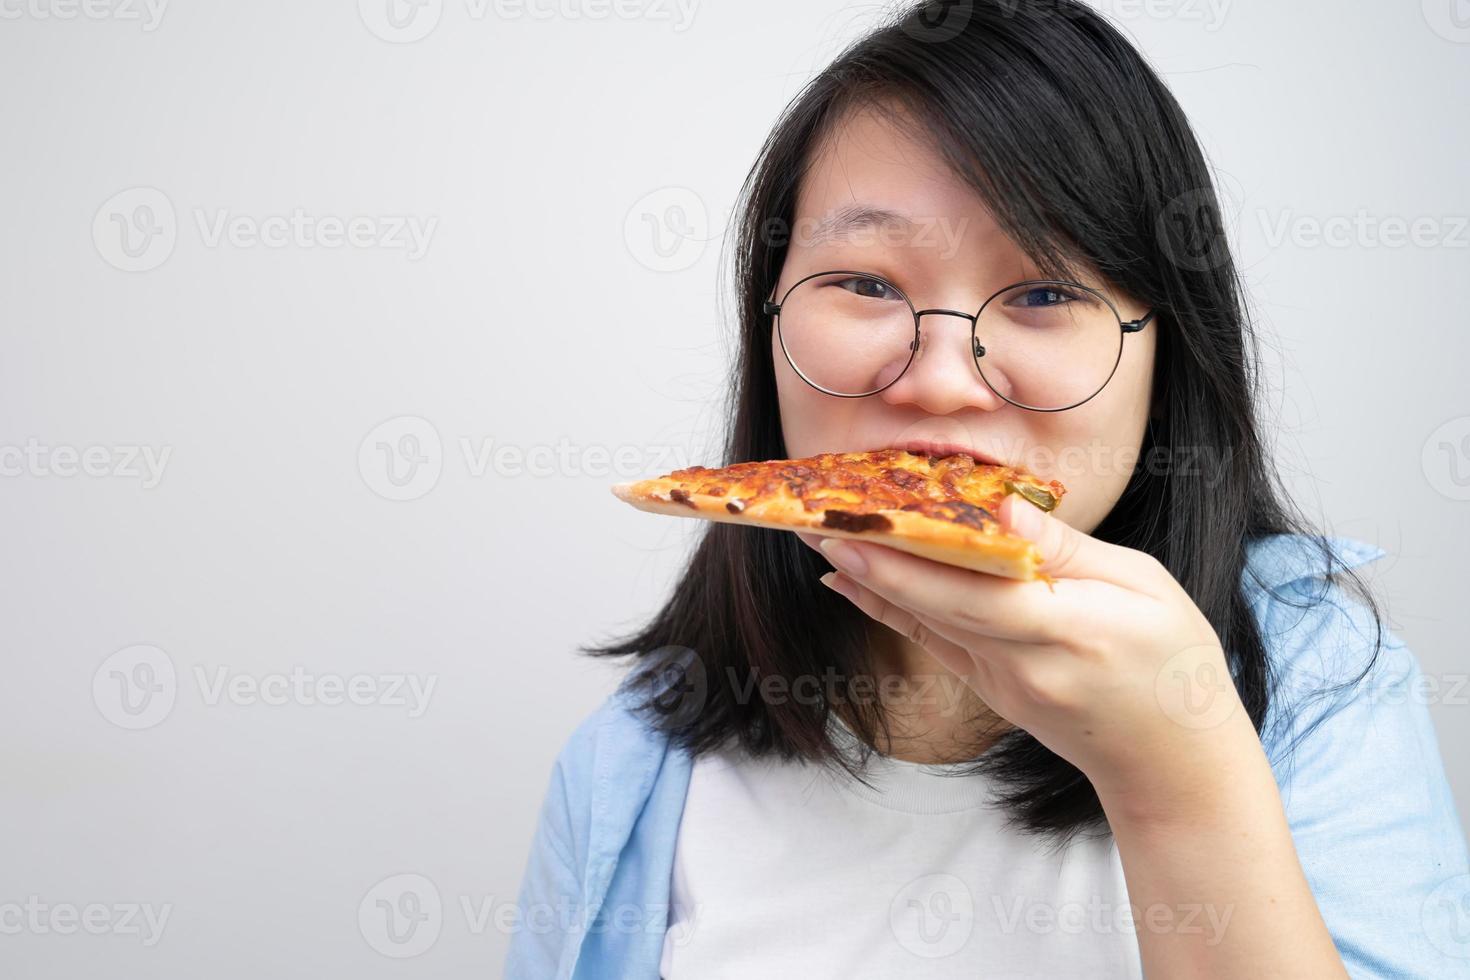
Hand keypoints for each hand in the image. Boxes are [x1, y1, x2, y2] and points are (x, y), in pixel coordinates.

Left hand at [802, 493, 1257, 817]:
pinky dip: (887, 605)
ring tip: (816, 530)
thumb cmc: (1172, 659)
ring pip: (925, 620)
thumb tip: (1002, 507)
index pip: (979, 592)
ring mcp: (999, 682)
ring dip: (868, 574)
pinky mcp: (988, 689)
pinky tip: (845, 578)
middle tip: (811, 517)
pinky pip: (930, 640)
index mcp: (1071, 628)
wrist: (1168, 759)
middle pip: (936, 605)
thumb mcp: (1142, 584)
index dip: (915, 562)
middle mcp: (1023, 662)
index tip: (863, 526)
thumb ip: (1066, 548)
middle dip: (870, 559)